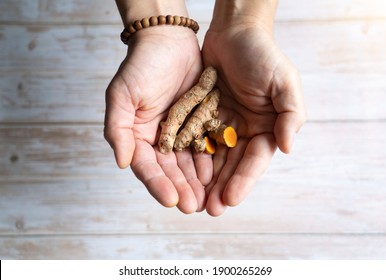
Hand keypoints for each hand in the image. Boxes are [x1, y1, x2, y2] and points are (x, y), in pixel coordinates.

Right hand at [104, 27, 211, 212]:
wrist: (169, 41)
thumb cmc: (141, 66)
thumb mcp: (122, 95)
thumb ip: (118, 130)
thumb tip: (122, 163)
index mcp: (138, 137)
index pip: (148, 167)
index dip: (158, 184)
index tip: (172, 200)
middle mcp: (160, 140)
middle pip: (171, 171)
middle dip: (183, 189)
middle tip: (195, 207)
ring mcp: (181, 133)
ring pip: (190, 163)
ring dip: (199, 182)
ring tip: (210, 199)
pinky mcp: (200, 123)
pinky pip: (207, 145)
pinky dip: (212, 160)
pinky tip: (220, 174)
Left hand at [202, 23, 305, 215]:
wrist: (233, 33)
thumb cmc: (262, 55)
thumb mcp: (284, 82)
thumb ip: (291, 115)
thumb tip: (287, 148)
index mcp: (266, 127)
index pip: (255, 160)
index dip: (243, 181)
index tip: (230, 200)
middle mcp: (244, 131)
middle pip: (232, 165)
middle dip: (222, 188)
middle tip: (209, 210)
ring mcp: (223, 125)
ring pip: (213, 158)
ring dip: (204, 180)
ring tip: (194, 200)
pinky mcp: (203, 116)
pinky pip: (195, 140)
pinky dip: (189, 158)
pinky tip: (181, 174)